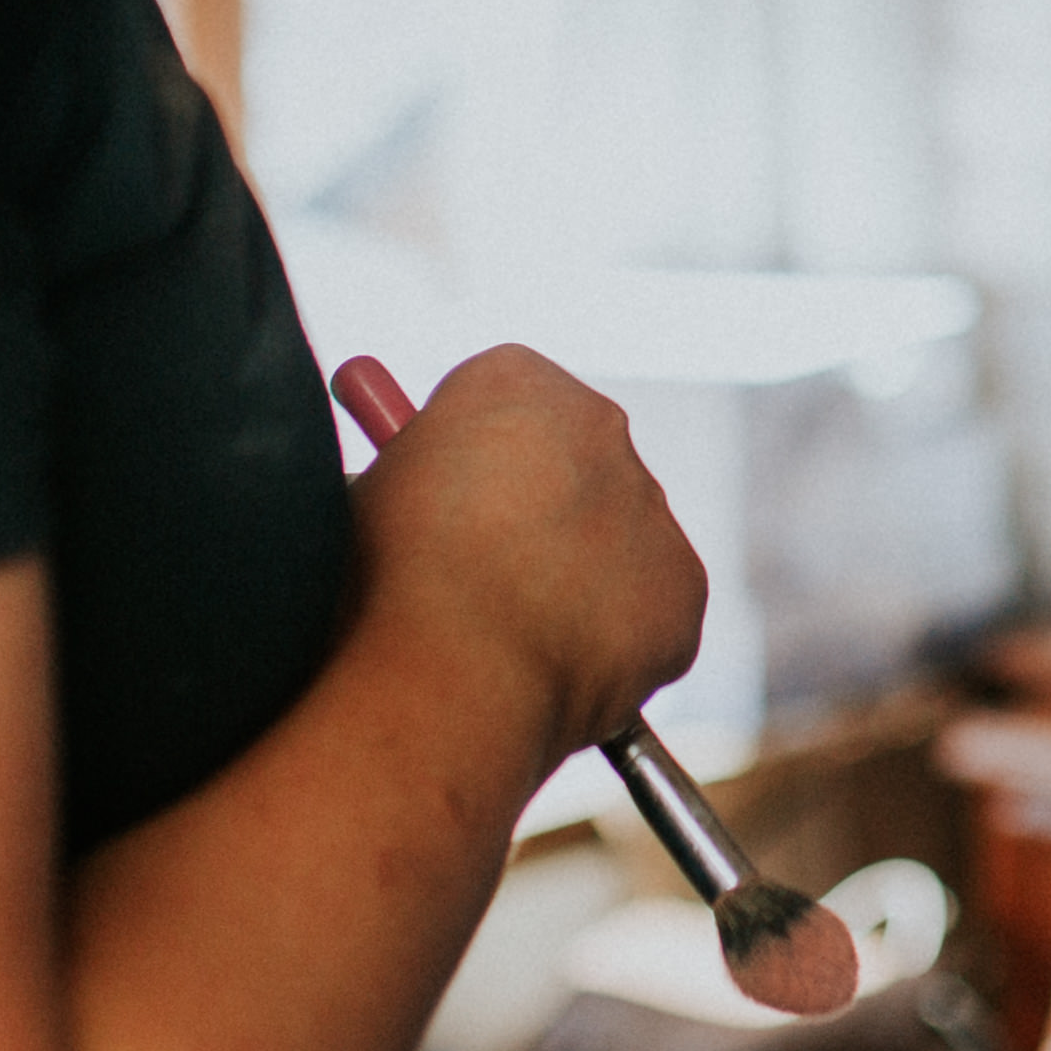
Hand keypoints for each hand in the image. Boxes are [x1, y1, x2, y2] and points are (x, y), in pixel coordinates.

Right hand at [346, 345, 706, 777]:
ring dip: (576, 581)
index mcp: (513, 380)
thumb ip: (414, 474)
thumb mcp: (368, 494)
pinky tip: (551, 670)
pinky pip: (652, 614)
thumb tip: (416, 502)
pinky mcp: (682, 590)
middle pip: (572, 466)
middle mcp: (600, 426)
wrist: (448, 670)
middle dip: (537, 516)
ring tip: (503, 641)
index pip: (502, 405)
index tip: (440, 512)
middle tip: (480, 583)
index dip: (468, 464)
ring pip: (616, 542)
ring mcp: (649, 508)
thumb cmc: (380, 584)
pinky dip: (613, 644)